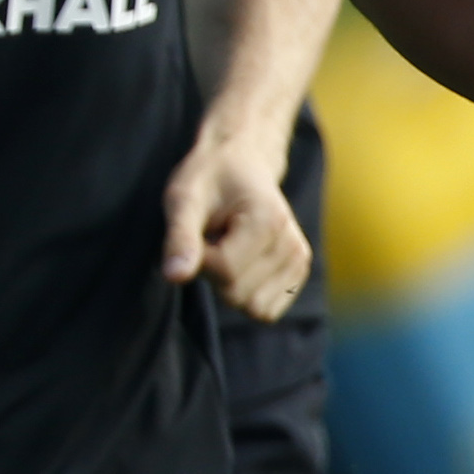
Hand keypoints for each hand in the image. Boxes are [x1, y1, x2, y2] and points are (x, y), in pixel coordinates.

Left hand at [164, 126, 311, 316]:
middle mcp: (293, 246)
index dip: (199, 257)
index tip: (199, 230)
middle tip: (211, 237)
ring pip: (252, 308)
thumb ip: (180, 238)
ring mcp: (300, 262)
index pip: (224, 272)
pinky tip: (240, 258)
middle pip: (237, 295)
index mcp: (268, 222)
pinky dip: (245, 291)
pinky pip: (264, 310)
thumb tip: (174, 277)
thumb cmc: (207, 180)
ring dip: (228, 284)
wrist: (241, 164)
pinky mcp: (298, 273)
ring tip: (226, 246)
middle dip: (212, 273)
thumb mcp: (183, 199)